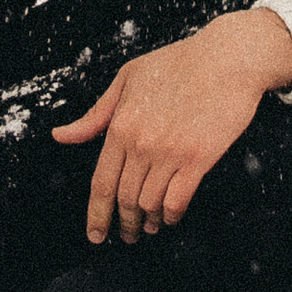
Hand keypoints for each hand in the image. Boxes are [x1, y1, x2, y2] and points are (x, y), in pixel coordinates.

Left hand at [53, 8, 291, 242]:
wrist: (228, 57)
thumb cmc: (180, 62)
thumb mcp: (127, 79)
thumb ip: (96, 114)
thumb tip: (62, 135)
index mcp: (121, 125)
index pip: (101, 183)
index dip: (96, 215)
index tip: (95, 233)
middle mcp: (142, 143)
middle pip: (124, 199)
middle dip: (124, 224)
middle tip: (127, 234)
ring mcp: (171, 153)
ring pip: (150, 204)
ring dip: (148, 221)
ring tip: (149, 226)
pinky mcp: (199, 158)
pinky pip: (178, 200)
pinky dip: (171, 215)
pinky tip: (170, 216)